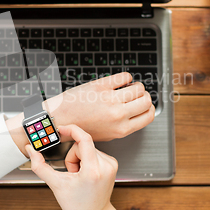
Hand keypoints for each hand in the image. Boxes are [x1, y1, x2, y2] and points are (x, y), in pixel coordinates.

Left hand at [6, 72, 154, 157]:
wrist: (60, 119)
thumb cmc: (81, 127)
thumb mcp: (107, 134)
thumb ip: (124, 125)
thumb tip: (137, 112)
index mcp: (122, 129)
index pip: (149, 115)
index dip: (149, 108)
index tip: (144, 105)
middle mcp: (118, 114)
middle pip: (147, 100)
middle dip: (144, 96)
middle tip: (136, 95)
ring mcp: (110, 99)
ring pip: (139, 87)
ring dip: (136, 85)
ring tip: (128, 87)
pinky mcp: (101, 86)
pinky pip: (125, 76)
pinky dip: (125, 77)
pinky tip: (120, 80)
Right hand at [26, 124, 141, 209]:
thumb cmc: (78, 206)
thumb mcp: (56, 185)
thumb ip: (40, 166)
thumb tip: (31, 150)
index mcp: (93, 171)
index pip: (84, 139)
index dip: (71, 130)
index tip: (61, 129)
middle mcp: (106, 165)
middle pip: (82, 145)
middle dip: (72, 156)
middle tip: (71, 173)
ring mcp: (110, 164)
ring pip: (87, 147)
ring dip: (79, 158)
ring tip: (79, 176)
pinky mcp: (112, 163)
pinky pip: (94, 152)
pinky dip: (86, 160)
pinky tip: (85, 174)